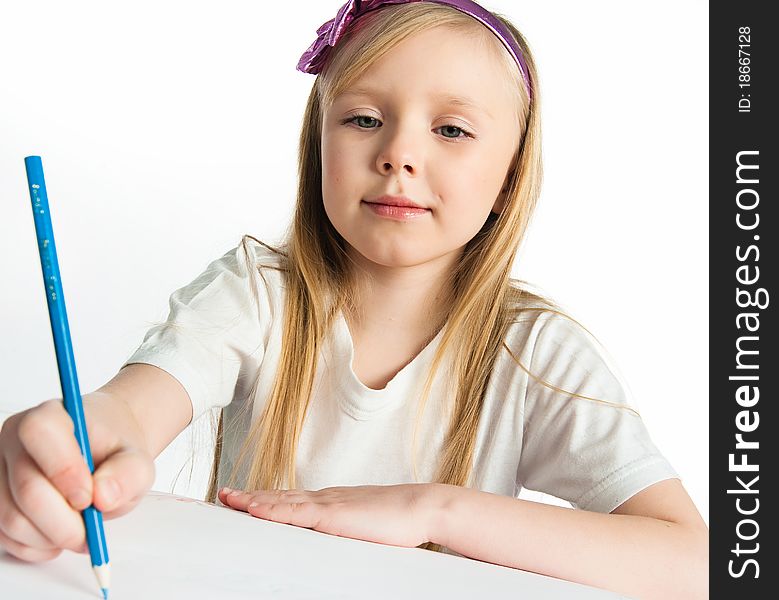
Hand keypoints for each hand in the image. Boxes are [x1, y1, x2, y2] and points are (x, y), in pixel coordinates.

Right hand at [0, 398, 153, 561]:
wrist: (103, 454)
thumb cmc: (114, 452)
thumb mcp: (137, 460)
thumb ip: (129, 474)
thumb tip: (103, 496)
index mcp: (51, 415)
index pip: (40, 432)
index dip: (64, 470)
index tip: (89, 498)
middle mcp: (16, 440)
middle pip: (27, 489)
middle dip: (63, 522)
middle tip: (90, 531)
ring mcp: (0, 470)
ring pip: (12, 518)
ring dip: (51, 537)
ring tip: (81, 530)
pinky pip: (5, 536)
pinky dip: (36, 546)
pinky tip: (60, 535)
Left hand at [218, 483, 438, 547]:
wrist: (420, 507)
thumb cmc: (399, 521)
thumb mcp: (366, 526)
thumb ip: (348, 530)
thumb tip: (339, 540)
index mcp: (332, 502)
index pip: (292, 499)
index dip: (267, 499)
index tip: (247, 498)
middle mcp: (324, 498)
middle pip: (279, 496)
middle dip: (250, 497)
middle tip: (224, 494)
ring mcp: (326, 504)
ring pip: (280, 501)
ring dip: (252, 500)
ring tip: (228, 498)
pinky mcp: (331, 515)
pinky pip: (294, 512)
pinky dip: (271, 509)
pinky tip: (254, 509)